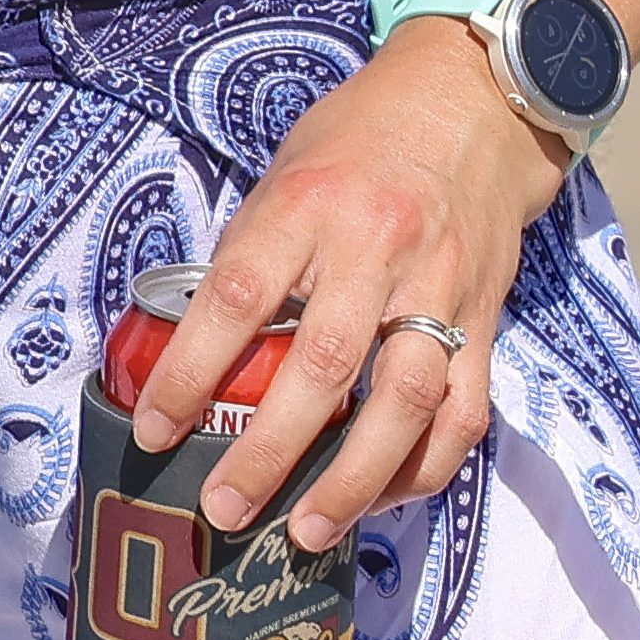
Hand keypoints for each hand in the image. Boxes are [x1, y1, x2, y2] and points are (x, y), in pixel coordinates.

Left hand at [128, 24, 564, 549]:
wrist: (473, 107)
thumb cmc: (356, 141)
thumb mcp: (284, 173)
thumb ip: (253, 253)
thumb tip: (198, 344)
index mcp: (306, 207)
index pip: (237, 298)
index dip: (189, 371)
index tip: (153, 428)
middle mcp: (375, 250)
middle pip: (320, 366)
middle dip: (268, 451)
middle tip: (224, 507)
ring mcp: (439, 289)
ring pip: (402, 402)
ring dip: (353, 481)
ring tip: (306, 532)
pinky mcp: (486, 322)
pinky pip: (462, 413)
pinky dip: (424, 468)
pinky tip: (381, 500)